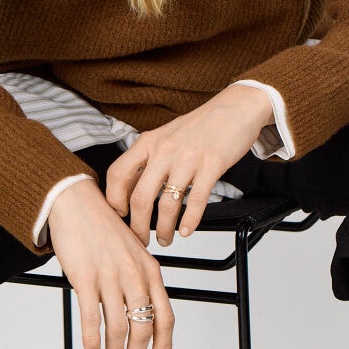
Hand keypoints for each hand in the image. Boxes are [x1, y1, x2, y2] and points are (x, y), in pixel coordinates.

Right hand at [46, 178, 174, 348]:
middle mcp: (135, 275)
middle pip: (144, 327)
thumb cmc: (103, 229)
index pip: (166, 316)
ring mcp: (110, 276)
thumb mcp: (133, 252)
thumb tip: (142, 313)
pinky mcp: (85, 277)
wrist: (77, 203)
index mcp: (150, 270)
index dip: (164, 345)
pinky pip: (91, 317)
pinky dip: (92, 340)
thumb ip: (141, 280)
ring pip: (118, 327)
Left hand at [104, 85, 273, 245]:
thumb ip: (147, 158)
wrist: (234, 108)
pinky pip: (196, 201)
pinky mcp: (211, 165)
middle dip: (138, 226)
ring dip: (164, 229)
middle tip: (140, 239)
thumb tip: (130, 188)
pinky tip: (187, 230)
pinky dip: (189, 221)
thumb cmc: (199, 126)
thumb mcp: (164, 136)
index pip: (118, 174)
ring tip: (165, 239)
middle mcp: (164, 150)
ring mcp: (188, 158)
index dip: (114, 200)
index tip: (119, 215)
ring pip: (168, 204)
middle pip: (140, 197)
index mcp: (148, 142)